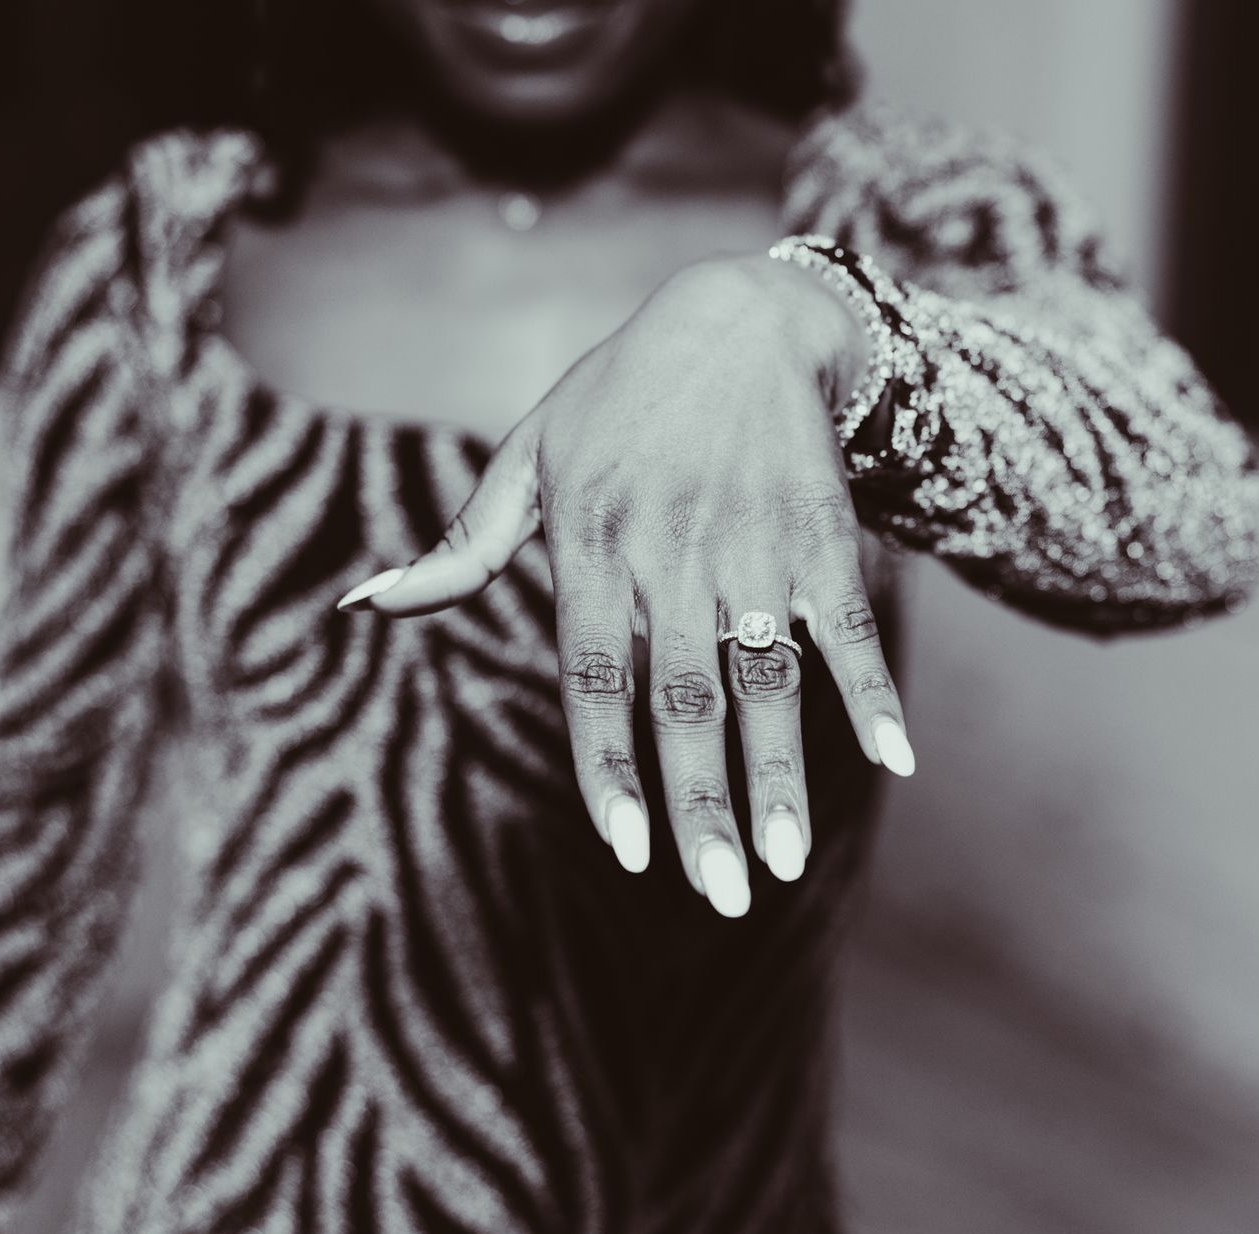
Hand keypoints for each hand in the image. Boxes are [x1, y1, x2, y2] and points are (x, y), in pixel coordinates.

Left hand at [336, 254, 915, 916]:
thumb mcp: (528, 458)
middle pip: (686, 699)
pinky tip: (895, 758)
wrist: (742, 318)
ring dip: (780, 773)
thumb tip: (363, 607)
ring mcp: (755, 546)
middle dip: (701, 803)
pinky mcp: (822, 535)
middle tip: (718, 890)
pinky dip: (872, 690)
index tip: (626, 846)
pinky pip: (849, 626)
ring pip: (767, 680)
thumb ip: (462, 549)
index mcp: (594, 543)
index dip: (610, 764)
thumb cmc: (618, 400)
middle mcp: (674, 552)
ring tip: (781, 858)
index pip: (596, 676)